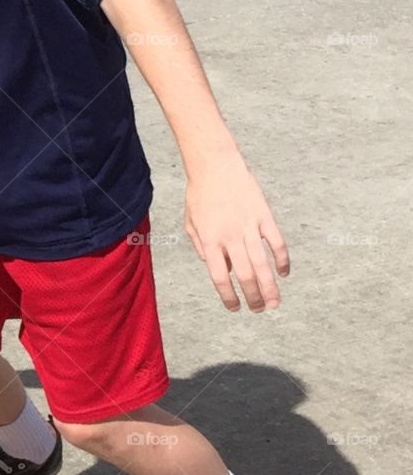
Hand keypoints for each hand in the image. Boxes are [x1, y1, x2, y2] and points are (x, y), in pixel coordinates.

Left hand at [184, 152, 289, 311]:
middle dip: (253, 297)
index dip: (229, 297)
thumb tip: (216, 267)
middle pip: (245, 276)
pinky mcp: (263, 216)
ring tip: (274, 303)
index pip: (220, 278)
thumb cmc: (199, 194)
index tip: (235, 308)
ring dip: (269, 287)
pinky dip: (282, 260)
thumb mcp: (191, 223)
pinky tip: (284, 273)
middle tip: (260, 310)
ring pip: (262, 264)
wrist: (214, 165)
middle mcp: (229, 237)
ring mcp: (248, 226)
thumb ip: (201, 247)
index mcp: (209, 241)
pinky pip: (276, 242)